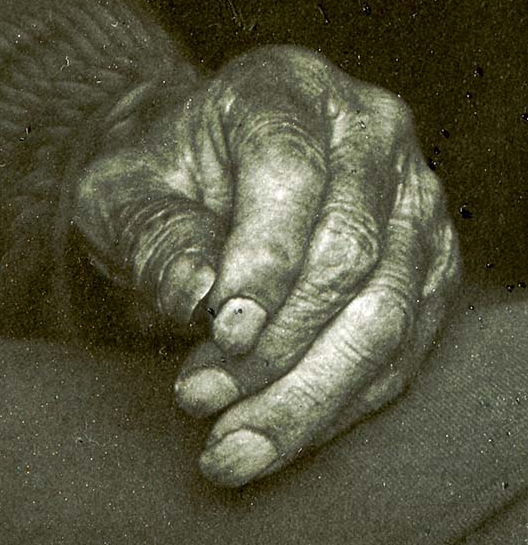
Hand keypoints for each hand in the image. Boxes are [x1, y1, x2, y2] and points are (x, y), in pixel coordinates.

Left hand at [74, 45, 460, 484]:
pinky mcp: (423, 276)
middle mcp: (369, 137)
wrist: (197, 191)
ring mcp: (411, 208)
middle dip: (272, 349)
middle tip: (199, 402)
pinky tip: (273, 442)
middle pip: (349, 257)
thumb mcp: (121, 200)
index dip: (261, 264)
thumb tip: (199, 293)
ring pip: (384, 319)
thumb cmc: (158, 190)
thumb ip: (153, 238)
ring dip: (305, 400)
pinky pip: (397, 358)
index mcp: (287, 93)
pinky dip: (335, 412)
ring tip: (231, 450)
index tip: (218, 333)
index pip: (292, 177)